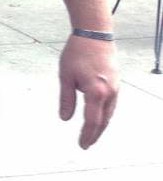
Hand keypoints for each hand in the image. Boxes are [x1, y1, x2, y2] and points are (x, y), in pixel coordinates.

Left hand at [58, 33, 117, 148]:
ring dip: (101, 125)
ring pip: (109, 113)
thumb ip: (66, 98)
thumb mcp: (65, 75)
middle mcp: (109, 93)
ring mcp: (115, 88)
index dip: (87, 134)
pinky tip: (98, 117)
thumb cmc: (77, 53)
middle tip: (86, 145)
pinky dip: (105, 114)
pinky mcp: (116, 84)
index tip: (82, 145)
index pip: (92, 120)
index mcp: (96, 92)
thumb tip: (65, 118)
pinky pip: (111, 105)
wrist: (95, 35)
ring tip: (91, 134)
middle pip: (103, 120)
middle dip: (95, 134)